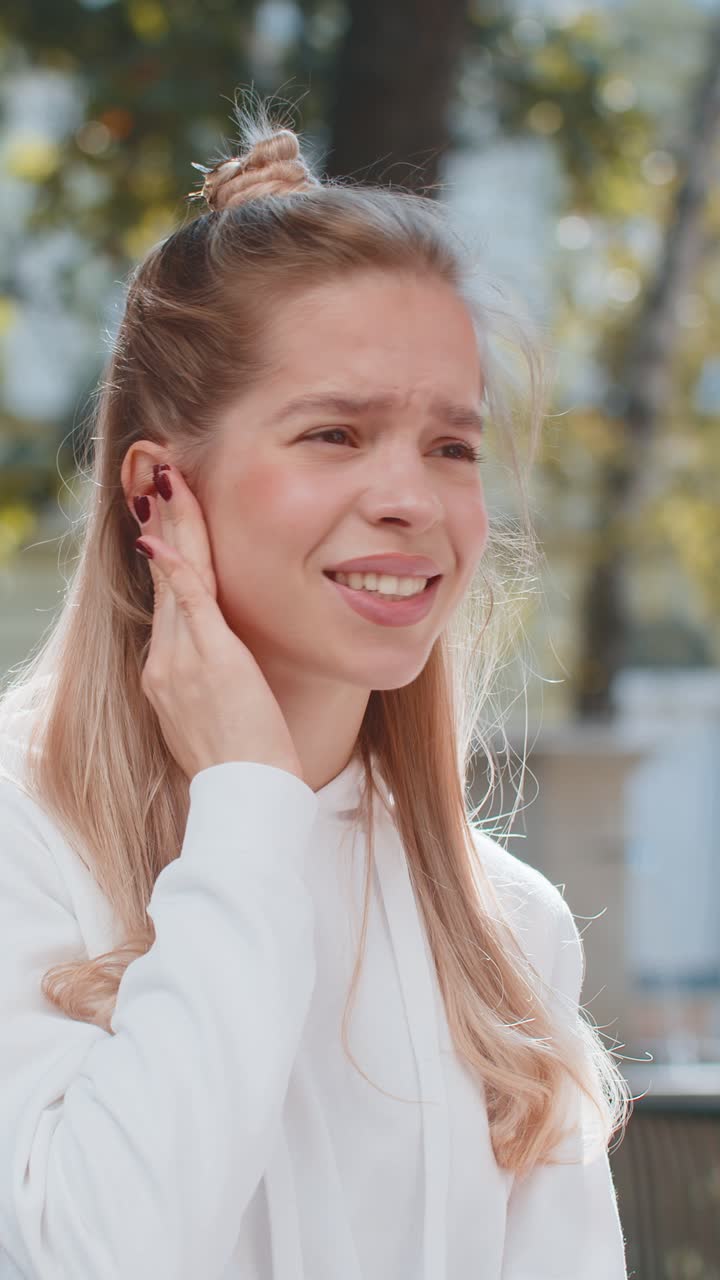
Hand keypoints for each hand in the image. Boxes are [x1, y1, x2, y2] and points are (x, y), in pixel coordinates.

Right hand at [130, 463, 303, 784]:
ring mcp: (182, 661)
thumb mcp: (216, 720)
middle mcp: (164, 665)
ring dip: (175, 528)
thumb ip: (212, 685)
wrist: (245, 798)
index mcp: (165, 677)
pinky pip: (190, 601)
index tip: (163, 524)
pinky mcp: (210, 659)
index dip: (166, 560)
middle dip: (164, 528)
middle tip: (160, 481)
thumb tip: (225, 671)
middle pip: (165, 583)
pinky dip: (178, 564)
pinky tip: (166, 534)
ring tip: (171, 484)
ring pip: (175, 580)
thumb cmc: (243, 766)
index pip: (167, 605)